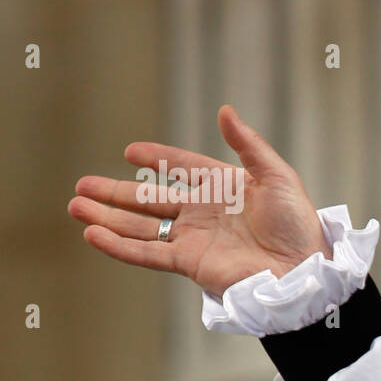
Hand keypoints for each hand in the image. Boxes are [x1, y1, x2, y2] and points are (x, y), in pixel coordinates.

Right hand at [69, 105, 331, 294]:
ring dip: (108, 218)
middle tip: (82, 184)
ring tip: (76, 207)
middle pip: (151, 200)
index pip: (182, 168)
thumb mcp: (277, 176)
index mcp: (225, 188)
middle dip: (116, 192)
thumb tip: (224, 111)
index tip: (131, 152)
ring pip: (142, 227)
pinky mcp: (191, 263)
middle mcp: (204, 213)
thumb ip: (248, 145)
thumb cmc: (299, 224)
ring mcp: (195, 239)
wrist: (304, 269)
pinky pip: (148, 253)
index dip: (157, 159)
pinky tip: (94, 235)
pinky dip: (119, 246)